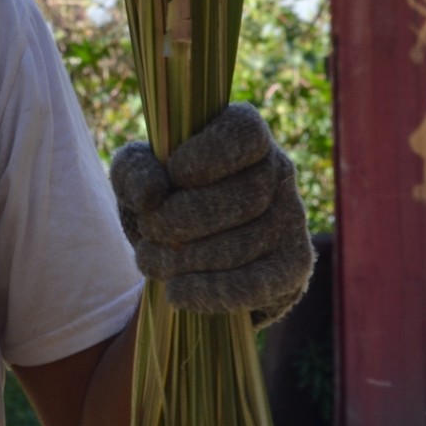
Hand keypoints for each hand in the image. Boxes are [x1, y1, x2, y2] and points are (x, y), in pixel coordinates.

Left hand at [110, 103, 314, 326]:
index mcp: (247, 136)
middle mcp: (279, 172)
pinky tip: (176, 292)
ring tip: (150, 260)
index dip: (208, 155)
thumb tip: (152, 193)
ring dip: (186, 258)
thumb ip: (134, 171)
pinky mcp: (291, 266)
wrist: (186, 253)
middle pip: (245, 196)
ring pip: (246, 243)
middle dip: (183, 218)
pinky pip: (260, 284)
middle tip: (149, 229)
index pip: (246, 133)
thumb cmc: (164, 199)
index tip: (174, 174)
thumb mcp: (138, 176)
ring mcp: (291, 220)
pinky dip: (213, 291)